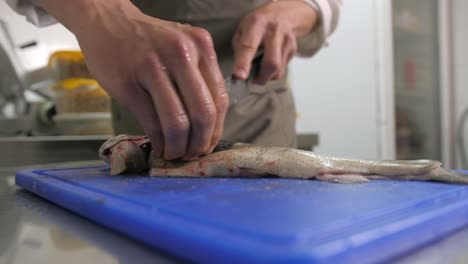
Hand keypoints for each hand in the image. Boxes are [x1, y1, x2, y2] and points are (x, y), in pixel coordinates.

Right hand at [41, 0, 228, 159]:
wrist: (106, 20)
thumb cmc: (148, 40)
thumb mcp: (182, 46)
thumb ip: (199, 77)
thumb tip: (208, 125)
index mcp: (201, 46)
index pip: (219, 98)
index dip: (216, 129)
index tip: (209, 144)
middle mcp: (181, 54)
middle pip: (203, 113)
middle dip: (200, 143)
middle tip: (193, 154)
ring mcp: (153, 68)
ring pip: (178, 122)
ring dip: (179, 147)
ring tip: (175, 153)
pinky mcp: (129, 84)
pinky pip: (152, 122)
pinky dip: (159, 141)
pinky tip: (159, 146)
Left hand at [233, 0, 317, 83]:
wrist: (281, 14)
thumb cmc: (256, 25)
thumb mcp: (242, 30)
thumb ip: (240, 49)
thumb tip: (240, 72)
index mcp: (256, 24)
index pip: (249, 46)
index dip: (243, 63)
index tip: (240, 76)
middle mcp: (274, 31)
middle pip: (271, 62)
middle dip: (261, 77)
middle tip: (253, 80)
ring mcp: (286, 40)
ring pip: (278, 69)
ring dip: (267, 76)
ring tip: (260, 70)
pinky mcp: (293, 48)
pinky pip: (283, 69)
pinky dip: (273, 72)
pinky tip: (268, 62)